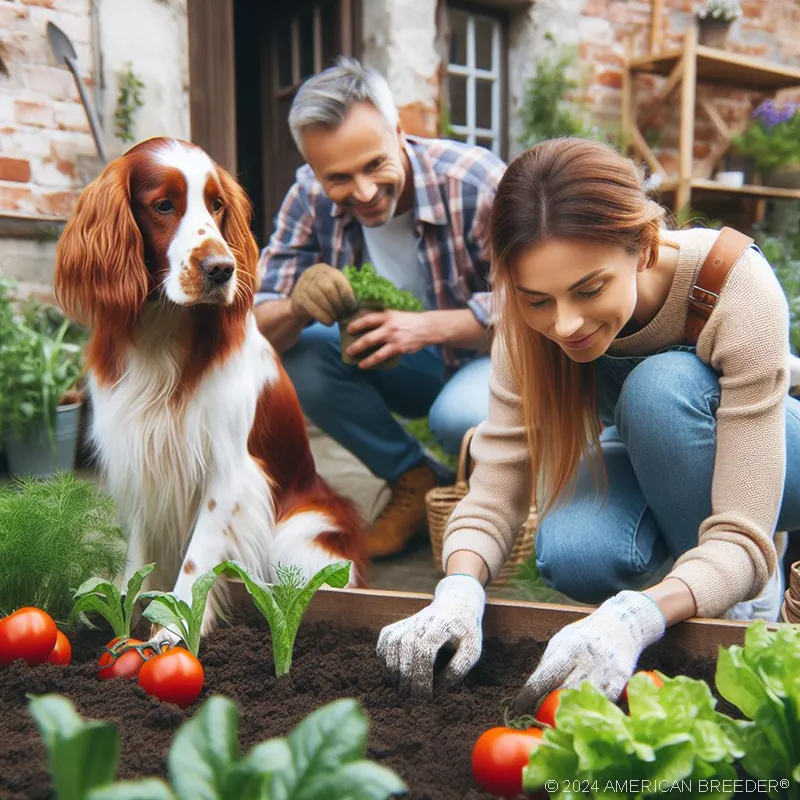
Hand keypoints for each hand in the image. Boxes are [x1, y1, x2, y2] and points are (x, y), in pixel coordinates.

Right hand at [289, 263, 356, 324]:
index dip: (347, 294)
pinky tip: (329, 322)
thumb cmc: (324, 297)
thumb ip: (345, 288)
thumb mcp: (333, 287)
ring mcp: (303, 284)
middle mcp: (312, 273)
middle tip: (345, 314)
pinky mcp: (297, 297)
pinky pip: (312, 308)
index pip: (338, 280)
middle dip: (339, 304)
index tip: (353, 307)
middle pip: (328, 289)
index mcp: (325, 269)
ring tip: (337, 319)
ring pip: (319, 298)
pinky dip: (322, 317)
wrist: (301, 304)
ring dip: (331, 311)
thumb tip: (365, 296)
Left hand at [346, 310, 431, 367]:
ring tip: (356, 361)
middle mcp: (389, 326)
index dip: (357, 324)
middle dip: (356, 344)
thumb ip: (384, 318)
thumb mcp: (396, 314)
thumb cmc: (410, 321)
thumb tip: (369, 323)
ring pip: (375, 349)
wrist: (427, 327)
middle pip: (368, 336)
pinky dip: (373, 361)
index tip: (348, 329)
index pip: (368, 319)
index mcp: (387, 316)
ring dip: (364, 356)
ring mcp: (394, 338)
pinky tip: (366, 365)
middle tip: (348, 349)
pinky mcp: (399, 348)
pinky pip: (383, 356)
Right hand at [376, 574, 485, 695]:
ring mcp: (407, 622)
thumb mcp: (472, 650)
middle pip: (406, 648)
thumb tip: (438, 688)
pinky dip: (385, 659)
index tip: (425, 697)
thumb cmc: (465, 632)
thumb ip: (457, 669)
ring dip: (394, 669)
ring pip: (392, 644)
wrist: (454, 606)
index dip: (421, 676)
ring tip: (403, 688)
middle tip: (413, 698)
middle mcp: (420, 621)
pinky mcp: (397, 625)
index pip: (424, 651)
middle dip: (407, 676)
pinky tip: (395, 672)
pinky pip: (384, 642)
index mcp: (441, 626)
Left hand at [512, 590, 665, 713]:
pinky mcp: (622, 682)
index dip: (528, 696)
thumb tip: (530, 693)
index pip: (544, 677)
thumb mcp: (561, 641)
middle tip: (535, 722)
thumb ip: (548, 664)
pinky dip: (594, 713)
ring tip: (557, 725)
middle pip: (564, 693)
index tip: (517, 710)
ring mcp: (607, 671)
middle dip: (548, 710)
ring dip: (570, 715)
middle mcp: (588, 659)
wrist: (621, 625)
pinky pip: (605, 705)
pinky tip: (584, 718)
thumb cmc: (583, 636)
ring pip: (585, 702)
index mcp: (568, 647)